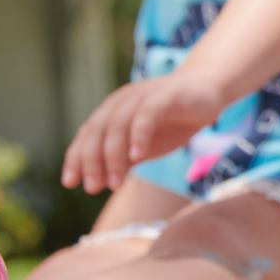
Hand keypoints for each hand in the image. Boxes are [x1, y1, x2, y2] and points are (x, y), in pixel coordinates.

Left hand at [61, 74, 226, 192]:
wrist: (208, 91)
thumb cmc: (173, 120)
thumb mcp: (144, 146)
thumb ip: (122, 161)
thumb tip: (98, 183)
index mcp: (112, 111)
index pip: (87, 135)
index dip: (76, 158)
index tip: (70, 183)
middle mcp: (122, 101)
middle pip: (98, 131)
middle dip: (91, 161)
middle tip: (92, 188)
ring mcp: (142, 96)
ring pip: (118, 125)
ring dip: (113, 156)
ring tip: (114, 183)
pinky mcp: (165, 97)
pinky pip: (146, 116)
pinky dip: (138, 136)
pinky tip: (137, 157)